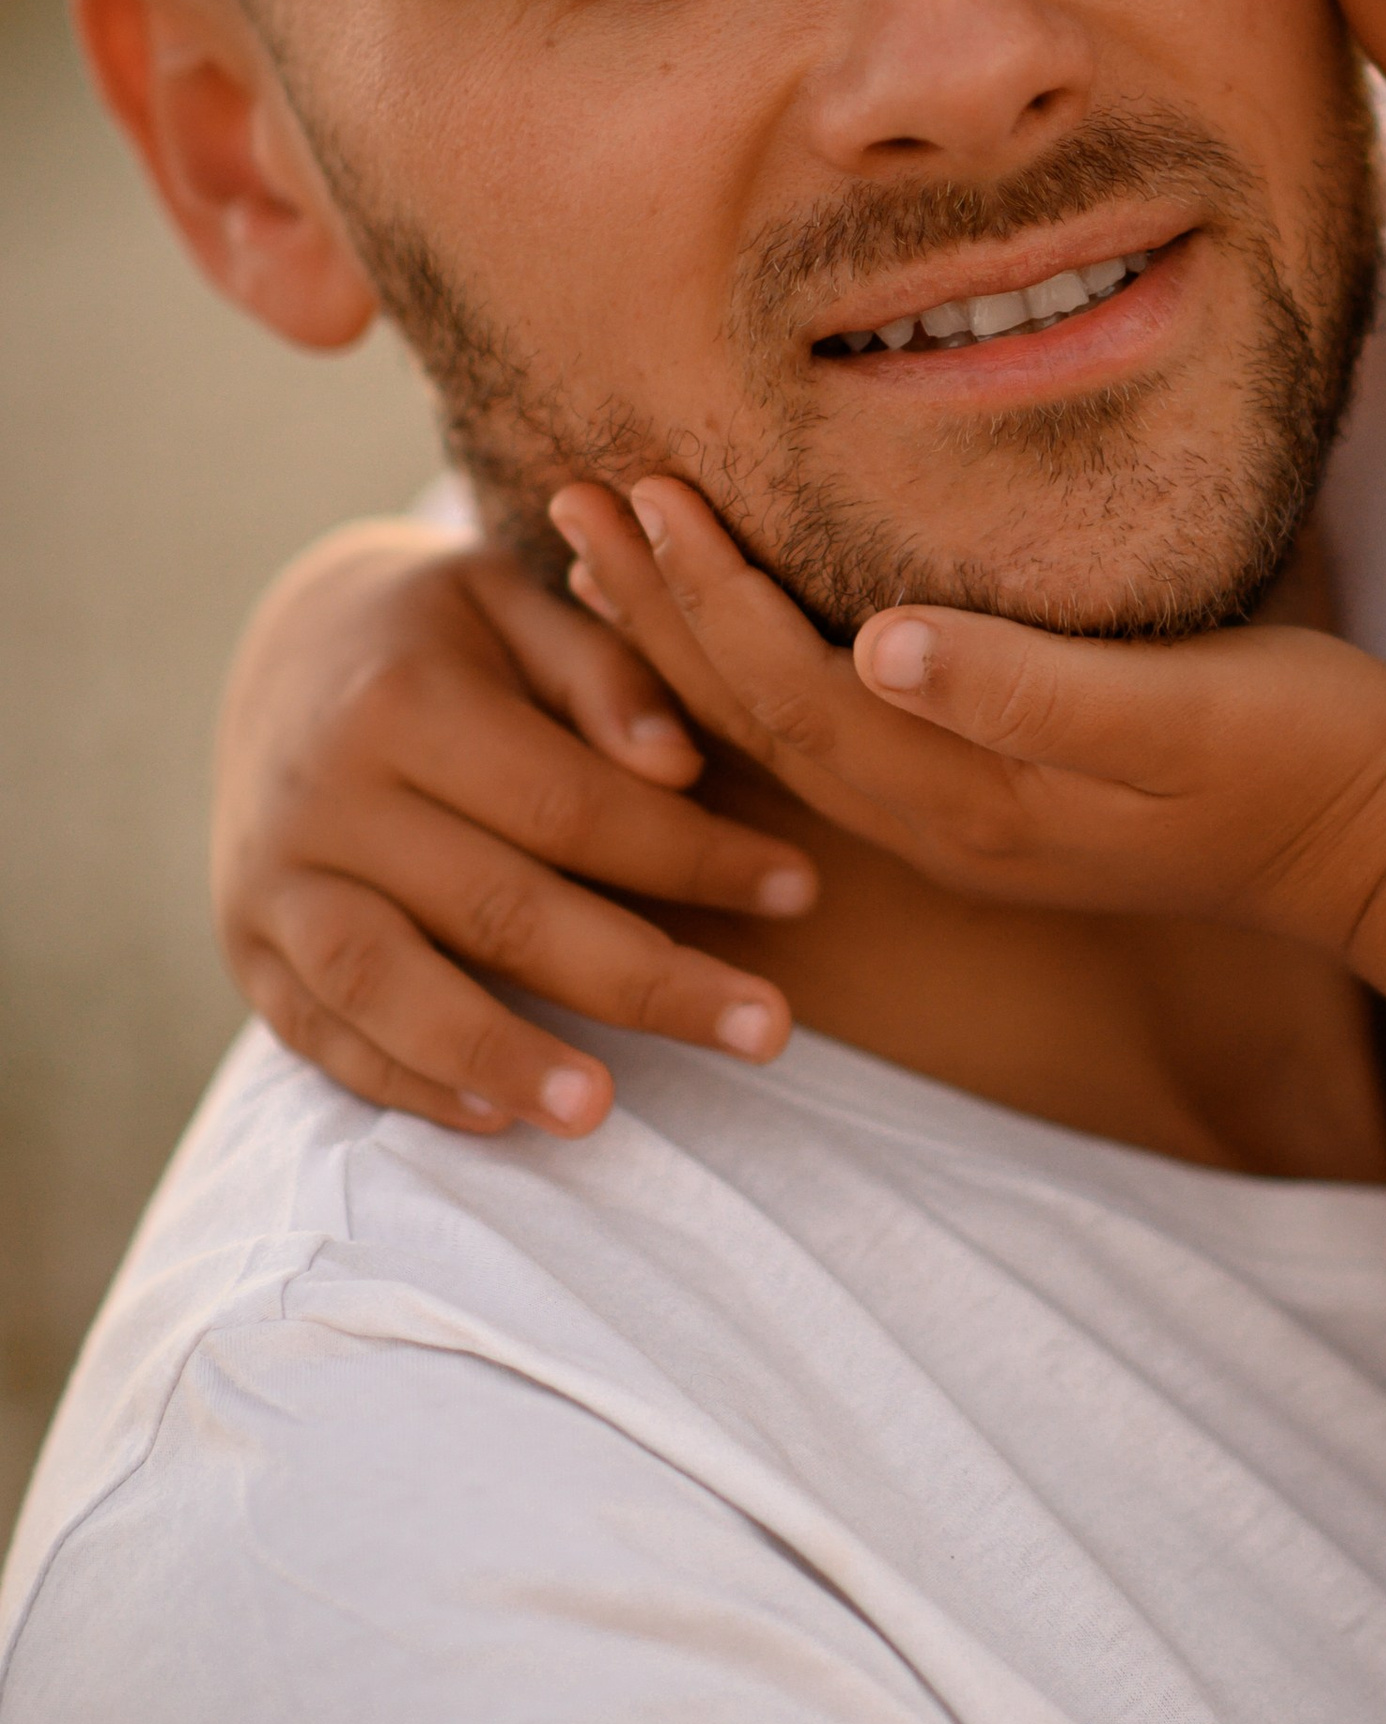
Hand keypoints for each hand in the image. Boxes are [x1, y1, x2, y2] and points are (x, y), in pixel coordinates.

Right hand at [215, 520, 817, 1134]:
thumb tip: (680, 766)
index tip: (799, 888)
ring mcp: (273, 881)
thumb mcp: (521, 604)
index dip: (691, 854)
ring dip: (500, 1054)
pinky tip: (499, 1119)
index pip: (569, 803)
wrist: (286, 655)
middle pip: (497, 908)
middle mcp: (324, 795)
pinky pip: (320, 1034)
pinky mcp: (248, 949)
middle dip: (643, 980)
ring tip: (603, 1113)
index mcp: (403, 699)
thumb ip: (605, 674)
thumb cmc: (449, 636)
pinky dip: (406, 1084)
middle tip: (767, 1031)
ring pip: (385, 987)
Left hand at [556, 476, 1385, 957]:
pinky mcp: (1001, 798)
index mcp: (966, 795)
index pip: (787, 689)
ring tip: (610, 550)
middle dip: (655, 609)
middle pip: (754, 714)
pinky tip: (750, 619)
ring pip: (786, 728)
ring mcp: (967, 818)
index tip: (636, 488)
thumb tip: (880, 644)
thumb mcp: (1174, 712)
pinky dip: (764, 669)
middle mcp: (940, 819)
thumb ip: (1024, 688)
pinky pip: (839, 733)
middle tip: (565, 497)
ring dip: (690, 639)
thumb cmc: (1300, 755)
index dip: (701, 593)